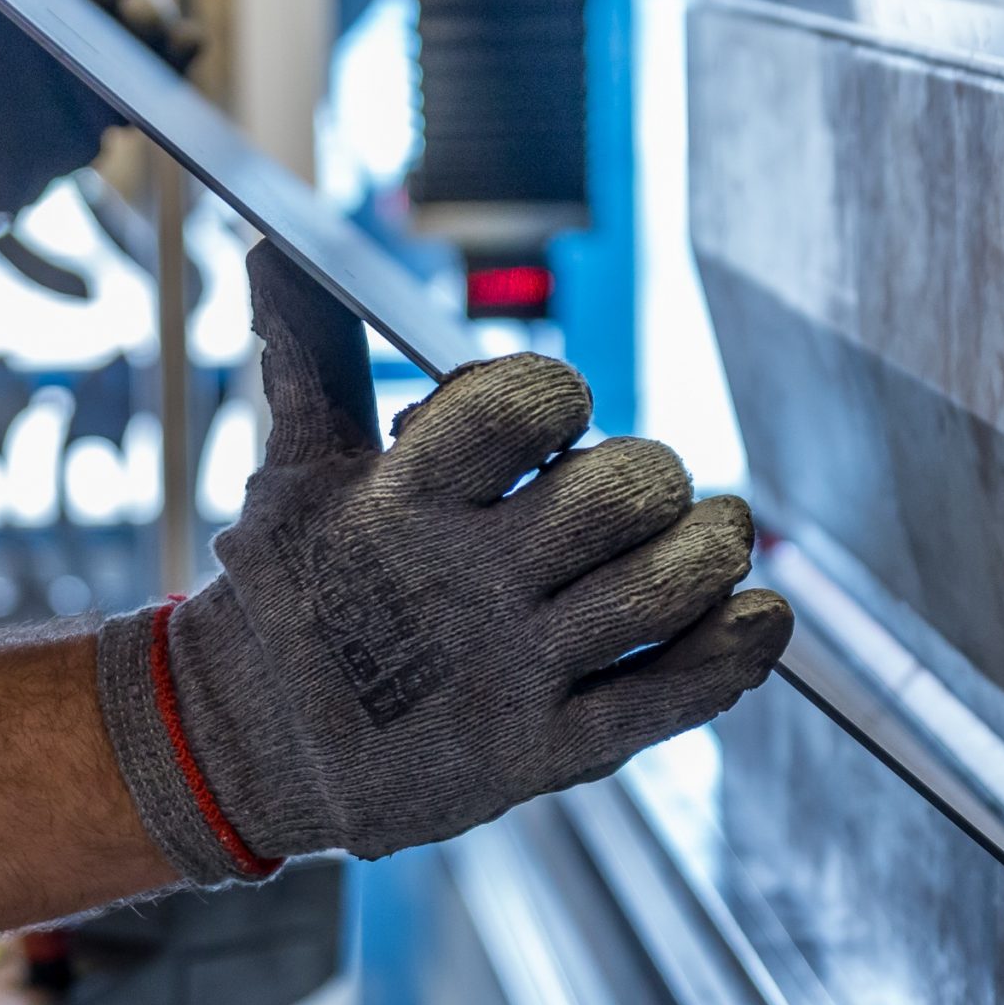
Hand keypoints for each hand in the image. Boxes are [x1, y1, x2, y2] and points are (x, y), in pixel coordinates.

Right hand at [96, 245, 793, 882]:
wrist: (243, 753)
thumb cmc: (283, 601)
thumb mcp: (291, 477)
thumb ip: (312, 361)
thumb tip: (276, 251)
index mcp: (400, 501)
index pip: (519, 407)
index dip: (560, 394)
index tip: (561, 412)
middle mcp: (461, 584)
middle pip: (617, 497)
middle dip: (654, 479)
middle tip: (654, 489)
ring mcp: (508, 674)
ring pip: (661, 591)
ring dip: (712, 550)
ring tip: (717, 535)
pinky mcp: (542, 751)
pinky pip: (668, 696)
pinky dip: (733, 652)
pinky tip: (759, 618)